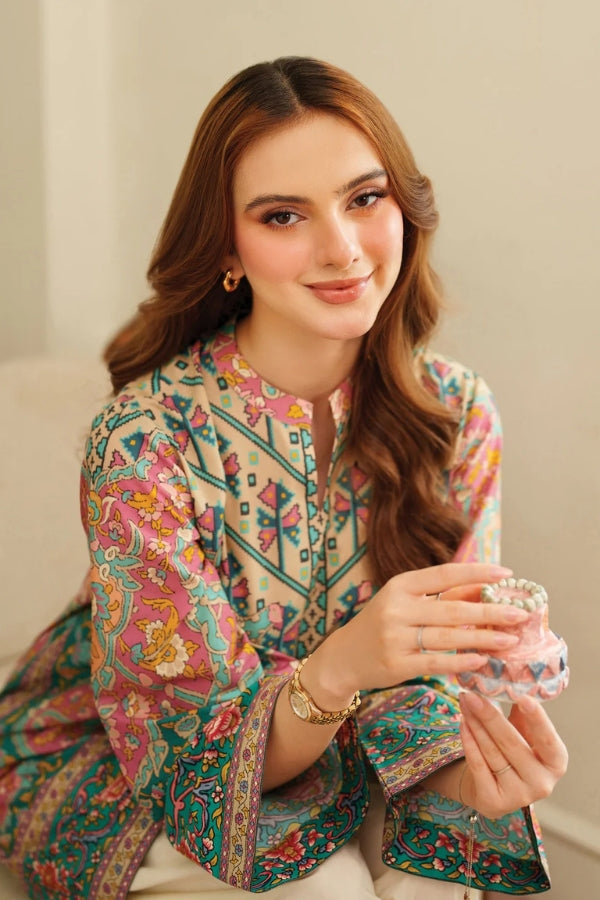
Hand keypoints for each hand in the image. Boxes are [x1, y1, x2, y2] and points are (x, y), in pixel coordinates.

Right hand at [305, 562, 529, 704]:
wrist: (343, 657)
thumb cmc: (381, 625)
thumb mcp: (403, 602)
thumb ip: (438, 597)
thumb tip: (483, 591)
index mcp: (399, 585)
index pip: (444, 574)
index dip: (476, 573)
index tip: (506, 575)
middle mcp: (396, 608)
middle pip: (452, 609)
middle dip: (490, 611)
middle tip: (519, 614)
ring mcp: (395, 637)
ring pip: (448, 637)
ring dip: (483, 639)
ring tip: (509, 640)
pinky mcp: (396, 664)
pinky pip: (436, 662)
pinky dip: (461, 661)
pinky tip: (481, 661)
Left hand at [458, 691, 567, 818]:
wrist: (494, 788)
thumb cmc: (514, 753)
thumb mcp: (525, 733)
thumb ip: (523, 715)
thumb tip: (513, 685)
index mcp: (556, 763)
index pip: (547, 740)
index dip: (537, 720)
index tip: (523, 698)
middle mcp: (542, 784)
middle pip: (512, 744)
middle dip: (489, 716)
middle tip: (472, 694)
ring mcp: (518, 797)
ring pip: (492, 753)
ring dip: (475, 724)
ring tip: (464, 702)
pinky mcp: (494, 803)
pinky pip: (478, 766)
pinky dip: (468, 742)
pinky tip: (462, 723)